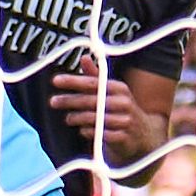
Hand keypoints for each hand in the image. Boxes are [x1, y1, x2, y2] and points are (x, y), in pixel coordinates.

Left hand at [48, 70, 162, 167]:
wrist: (143, 134)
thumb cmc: (119, 109)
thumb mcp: (110, 92)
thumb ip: (96, 77)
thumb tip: (84, 58)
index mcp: (120, 89)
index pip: (94, 83)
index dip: (74, 81)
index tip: (55, 80)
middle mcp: (124, 103)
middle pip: (92, 101)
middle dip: (69, 100)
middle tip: (53, 101)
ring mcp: (126, 121)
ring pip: (94, 118)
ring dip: (77, 118)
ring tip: (68, 118)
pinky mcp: (123, 138)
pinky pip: (100, 134)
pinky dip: (88, 131)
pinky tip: (82, 129)